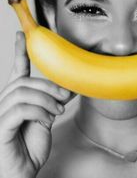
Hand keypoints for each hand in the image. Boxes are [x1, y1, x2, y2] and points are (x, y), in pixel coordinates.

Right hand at [0, 31, 75, 177]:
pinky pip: (20, 109)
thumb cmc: (30, 147)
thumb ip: (52, 101)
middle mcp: (5, 103)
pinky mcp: (1, 127)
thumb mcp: (46, 118)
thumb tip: (68, 87)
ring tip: (57, 110)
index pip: (17, 70)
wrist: (22, 173)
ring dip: (46, 99)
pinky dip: (39, 111)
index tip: (21, 35)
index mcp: (16, 98)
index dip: (19, 51)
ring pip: (23, 92)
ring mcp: (1, 114)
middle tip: (65, 96)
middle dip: (49, 85)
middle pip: (25, 80)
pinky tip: (47, 120)